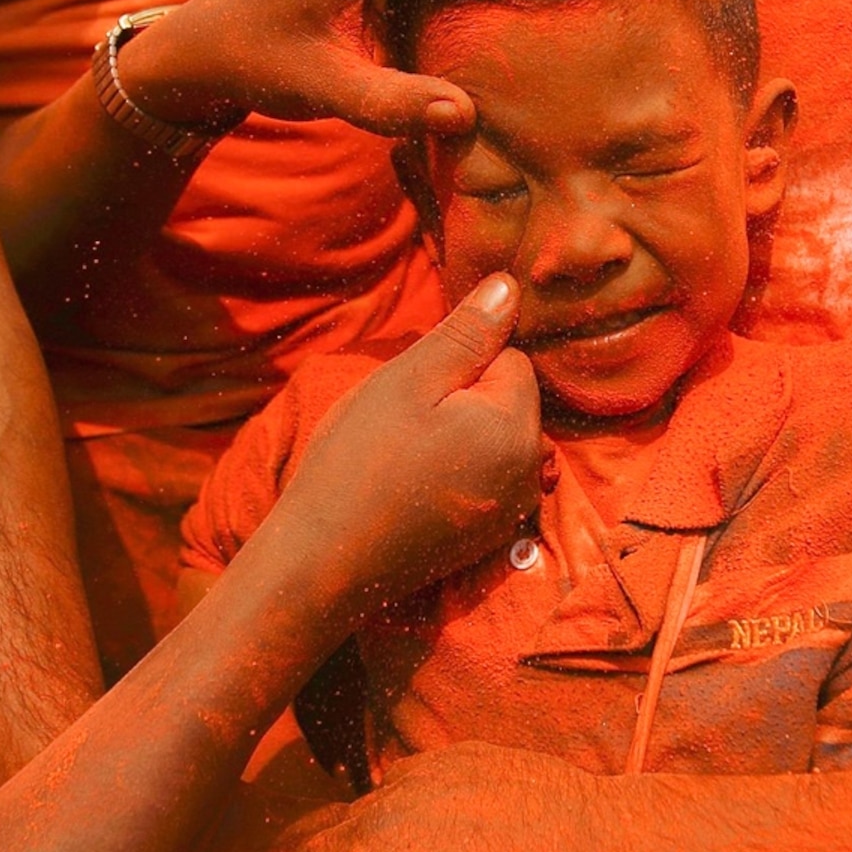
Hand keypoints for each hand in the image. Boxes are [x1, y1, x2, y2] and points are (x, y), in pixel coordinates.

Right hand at [252, 276, 544, 622]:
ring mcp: (509, 512)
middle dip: (462, 401)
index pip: (511, 360)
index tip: (414, 397)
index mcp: (517, 429)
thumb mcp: (407, 382)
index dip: (458, 367)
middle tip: (402, 430)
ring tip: (402, 461)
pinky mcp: (486, 539)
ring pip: (492, 439)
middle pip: (508, 402)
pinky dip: (453, 475)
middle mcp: (528, 474)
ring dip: (456, 438)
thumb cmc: (356, 463)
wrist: (322, 565)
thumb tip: (510, 286)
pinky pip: (481, 479)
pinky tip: (409, 492)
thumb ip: (466, 334)